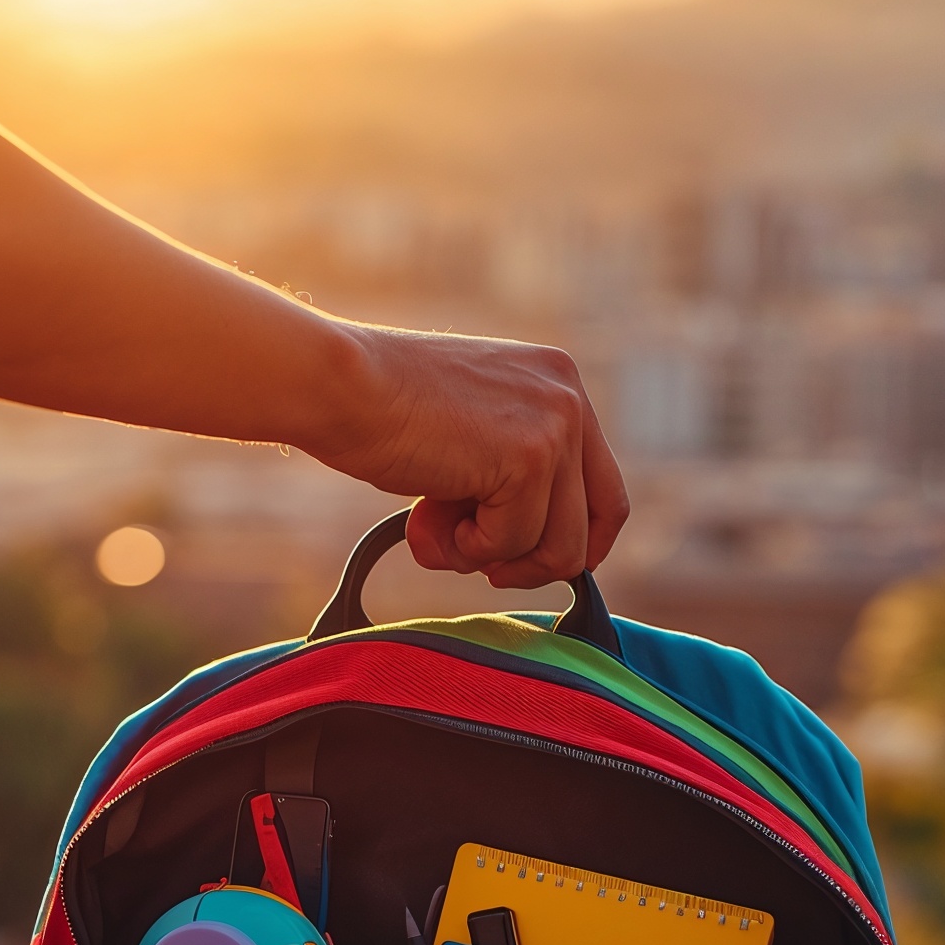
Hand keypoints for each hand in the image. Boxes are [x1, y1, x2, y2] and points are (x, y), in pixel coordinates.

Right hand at [312, 325, 627, 588]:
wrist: (339, 384)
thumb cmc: (381, 410)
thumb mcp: (469, 431)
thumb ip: (508, 473)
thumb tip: (530, 552)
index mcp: (558, 381)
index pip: (605, 485)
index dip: (577, 539)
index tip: (531, 562)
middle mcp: (570, 397)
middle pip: (599, 521)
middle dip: (539, 562)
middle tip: (482, 564)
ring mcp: (556, 427)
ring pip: (560, 546)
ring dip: (492, 558)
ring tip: (436, 531)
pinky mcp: (528, 460)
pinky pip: (513, 544)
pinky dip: (467, 549)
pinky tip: (426, 517)